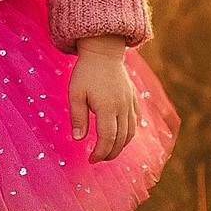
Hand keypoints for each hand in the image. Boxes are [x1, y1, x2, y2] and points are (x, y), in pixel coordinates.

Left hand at [68, 48, 138, 162]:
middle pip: (121, 139)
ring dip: (121, 146)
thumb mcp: (75, 92)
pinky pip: (135, 120)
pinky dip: (130, 132)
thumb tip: (78, 139)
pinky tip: (121, 135)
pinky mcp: (133, 98)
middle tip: (98, 158)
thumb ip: (78, 116)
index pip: (107, 139)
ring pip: (131, 132)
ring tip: (108, 151)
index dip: (100, 153)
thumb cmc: (86, 72)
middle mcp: (122, 107)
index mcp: (107, 107)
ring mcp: (130, 102)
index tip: (91, 159)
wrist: (103, 50)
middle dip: (111, 153)